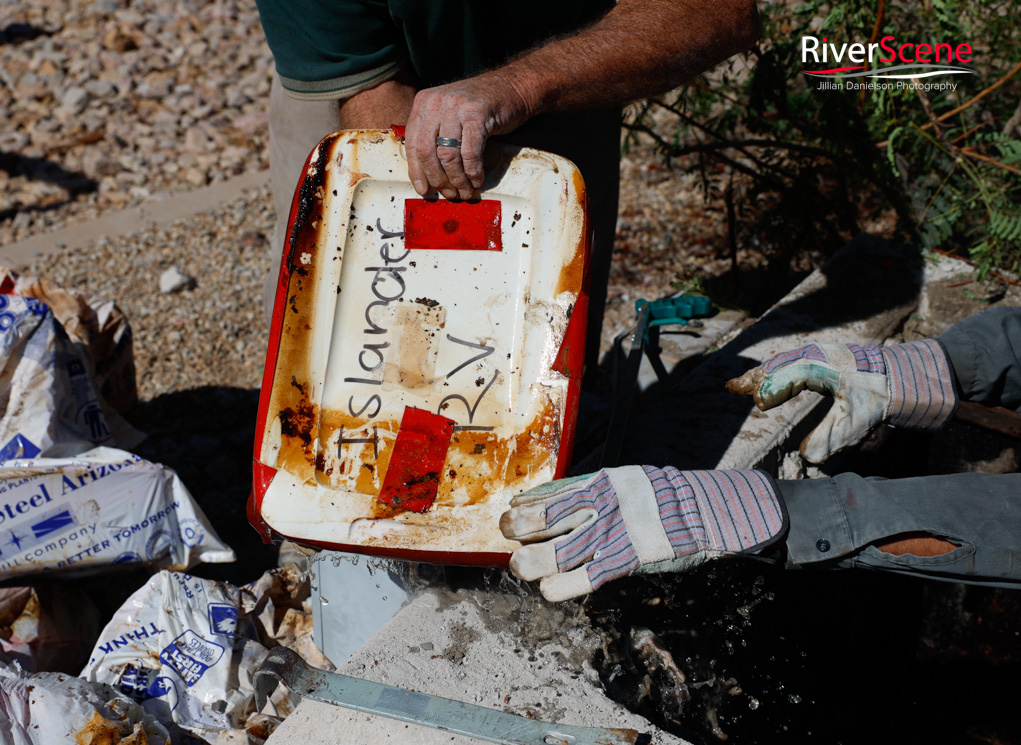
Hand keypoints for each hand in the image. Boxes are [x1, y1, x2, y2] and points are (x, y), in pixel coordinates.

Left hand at [403, 73, 534, 199]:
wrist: (512, 87)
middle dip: (438, 179)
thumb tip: (427, 175)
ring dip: (457, 180)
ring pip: (448, 156)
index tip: (424, 190)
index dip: (417, 172)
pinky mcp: (476, 114)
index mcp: (424, 103)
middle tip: (448, 193)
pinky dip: (473, 172)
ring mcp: (456, 106)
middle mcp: (436, 102)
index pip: (413, 143)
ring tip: (465, 191)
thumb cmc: (481, 108)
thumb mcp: (449, 115)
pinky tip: (477, 180)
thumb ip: (435, 136)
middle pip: (427, 152)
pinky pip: (470, 153)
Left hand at [499, 466, 783, 601]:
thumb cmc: (664, 495)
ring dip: (535, 560)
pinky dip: (565, 585)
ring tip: (519, 566)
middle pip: (549, 518)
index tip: (511, 509)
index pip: (552, 493)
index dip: (528, 503)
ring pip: (562, 549)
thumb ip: (593, 490)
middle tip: (507, 533)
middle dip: (522, 527)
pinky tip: (548, 590)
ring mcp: (612, 532)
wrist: (705, 507)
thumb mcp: (626, 480)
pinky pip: (589, 575)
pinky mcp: (627, 557)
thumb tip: (556, 497)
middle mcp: (601, 505)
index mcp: (600, 483)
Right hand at [726, 339, 956, 462]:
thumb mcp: (862, 418)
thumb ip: (833, 437)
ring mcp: (823, 354)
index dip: (766, 389)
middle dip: (756, 377)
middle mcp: (817, 353)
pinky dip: (781, 372)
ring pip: (785, 362)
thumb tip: (810, 459)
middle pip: (777, 364)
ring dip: (766, 374)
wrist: (918, 372)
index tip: (755, 402)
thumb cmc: (888, 391)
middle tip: (732, 387)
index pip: (782, 375)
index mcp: (819, 362)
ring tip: (745, 385)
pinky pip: (796, 363)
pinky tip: (777, 382)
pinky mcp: (830, 359)